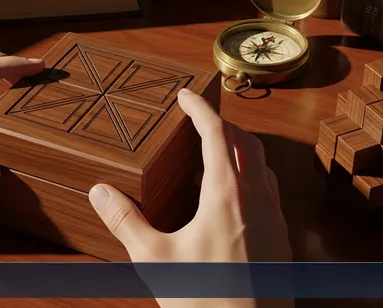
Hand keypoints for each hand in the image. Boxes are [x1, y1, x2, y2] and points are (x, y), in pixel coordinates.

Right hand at [88, 89, 292, 307]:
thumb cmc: (206, 299)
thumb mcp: (155, 260)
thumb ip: (125, 222)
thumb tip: (100, 192)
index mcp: (227, 195)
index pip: (216, 133)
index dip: (199, 109)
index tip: (185, 95)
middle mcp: (258, 199)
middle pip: (246, 142)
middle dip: (222, 124)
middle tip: (198, 121)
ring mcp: (275, 218)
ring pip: (262, 165)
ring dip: (240, 149)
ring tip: (213, 155)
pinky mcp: (282, 239)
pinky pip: (270, 191)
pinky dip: (250, 177)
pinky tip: (231, 198)